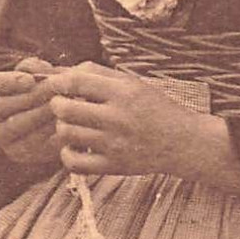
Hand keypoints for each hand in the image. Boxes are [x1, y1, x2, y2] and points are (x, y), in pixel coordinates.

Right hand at [0, 56, 59, 166]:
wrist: (49, 115)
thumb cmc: (41, 86)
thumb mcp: (36, 71)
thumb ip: (35, 67)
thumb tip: (44, 72)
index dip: (5, 82)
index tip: (29, 80)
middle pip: (2, 106)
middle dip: (32, 97)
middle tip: (57, 91)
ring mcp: (2, 137)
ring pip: (18, 125)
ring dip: (43, 113)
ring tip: (64, 103)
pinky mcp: (20, 153)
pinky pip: (33, 142)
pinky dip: (51, 130)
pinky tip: (66, 120)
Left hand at [46, 62, 230, 181]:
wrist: (183, 142)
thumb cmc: (154, 108)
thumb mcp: (132, 82)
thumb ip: (98, 74)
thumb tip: (62, 72)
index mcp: (123, 92)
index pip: (77, 81)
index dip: (58, 81)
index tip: (56, 85)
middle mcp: (118, 117)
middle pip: (65, 109)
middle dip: (57, 104)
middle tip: (63, 105)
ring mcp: (115, 144)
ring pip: (67, 133)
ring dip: (63, 127)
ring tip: (72, 125)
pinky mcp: (114, 166)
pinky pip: (74, 162)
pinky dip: (67, 154)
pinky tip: (76, 146)